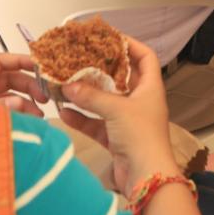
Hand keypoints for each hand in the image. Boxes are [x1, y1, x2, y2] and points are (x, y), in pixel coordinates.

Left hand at [0, 52, 47, 116]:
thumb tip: (17, 103)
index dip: (19, 60)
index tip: (39, 66)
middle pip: (7, 80)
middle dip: (28, 85)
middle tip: (44, 95)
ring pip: (9, 98)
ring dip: (26, 103)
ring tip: (39, 115)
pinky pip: (4, 115)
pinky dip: (19, 117)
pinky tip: (28, 124)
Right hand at [57, 36, 186, 191]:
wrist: (147, 176)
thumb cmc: (140, 135)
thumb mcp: (117, 109)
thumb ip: (92, 96)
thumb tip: (68, 85)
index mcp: (150, 87)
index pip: (145, 57)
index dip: (130, 45)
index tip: (109, 38)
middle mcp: (140, 101)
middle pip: (120, 79)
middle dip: (100, 70)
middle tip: (80, 60)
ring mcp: (128, 120)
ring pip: (105, 102)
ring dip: (86, 96)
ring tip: (65, 86)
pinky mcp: (116, 138)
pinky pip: (96, 124)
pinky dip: (82, 118)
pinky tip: (63, 113)